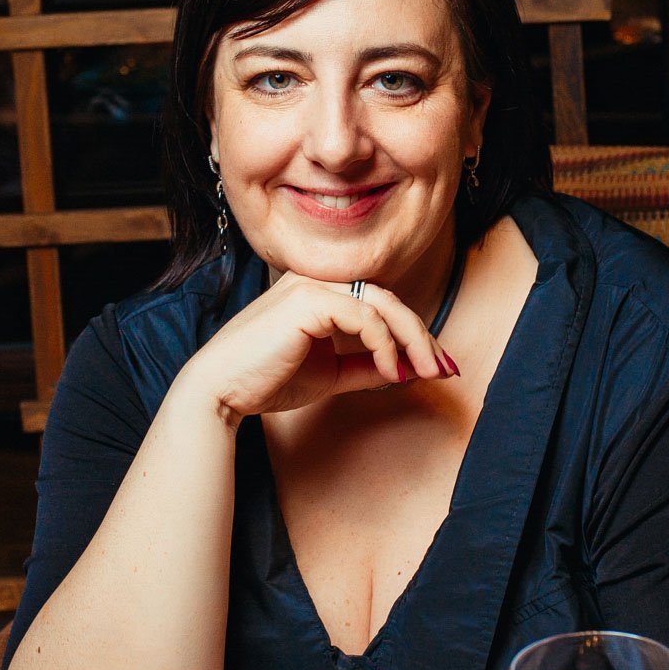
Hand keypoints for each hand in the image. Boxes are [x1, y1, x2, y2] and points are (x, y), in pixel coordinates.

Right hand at [176, 273, 452, 420]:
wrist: (223, 390)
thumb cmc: (267, 380)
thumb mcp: (330, 374)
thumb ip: (366, 367)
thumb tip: (408, 368)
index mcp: (321, 291)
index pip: (381, 304)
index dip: (414, 334)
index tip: (439, 366)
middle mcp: (317, 279)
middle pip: (389, 300)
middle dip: (422, 336)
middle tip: (444, 370)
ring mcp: (312, 285)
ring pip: (383, 304)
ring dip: (412, 340)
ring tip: (425, 372)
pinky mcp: (309, 299)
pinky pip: (364, 316)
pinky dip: (384, 344)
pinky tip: (390, 371)